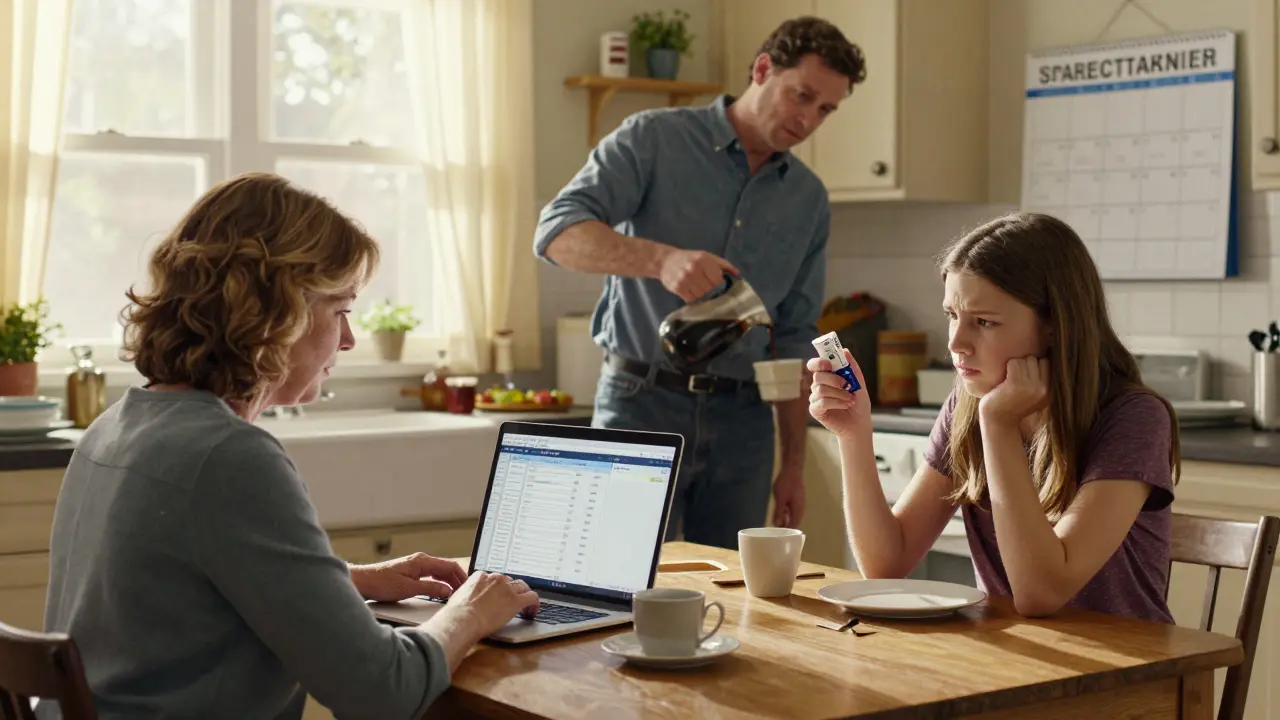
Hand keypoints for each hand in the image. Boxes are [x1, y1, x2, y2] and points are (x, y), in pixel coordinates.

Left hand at [349, 553, 467, 602]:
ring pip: (439, 572)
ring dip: (449, 582)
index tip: (469, 586)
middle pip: (446, 568)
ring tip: (456, 594)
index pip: (450, 565)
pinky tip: (441, 591)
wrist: (363, 582)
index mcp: (422, 561)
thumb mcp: (408, 589)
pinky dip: (440, 583)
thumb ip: (430, 588)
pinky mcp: (411, 573)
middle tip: (465, 593)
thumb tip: (447, 590)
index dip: (461, 576)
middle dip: (457, 580)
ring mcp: (416, 566)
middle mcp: (420, 561)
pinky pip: (431, 576)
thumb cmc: (381, 583)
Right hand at [439, 571, 540, 642]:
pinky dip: (534, 603)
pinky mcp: (516, 601)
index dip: (498, 588)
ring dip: (523, 595)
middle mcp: (496, 579)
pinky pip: (532, 597)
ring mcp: (507, 589)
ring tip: (524, 607)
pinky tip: (532, 611)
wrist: (463, 619)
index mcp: (481, 576)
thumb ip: (468, 594)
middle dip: (510, 591)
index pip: (495, 579)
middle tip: (509, 602)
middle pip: (509, 582)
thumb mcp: (459, 596)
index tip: (498, 596)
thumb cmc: (457, 613)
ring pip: (522, 587)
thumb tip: (468, 600)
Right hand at [658, 249, 739, 301]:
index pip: (718, 280)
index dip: (718, 284)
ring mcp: (685, 279)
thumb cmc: (689, 258)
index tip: (716, 284)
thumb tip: (738, 274)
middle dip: (710, 290)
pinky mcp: (678, 287)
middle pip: (710, 290)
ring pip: (701, 296)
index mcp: (704, 260)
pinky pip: (691, 300)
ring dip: (701, 295)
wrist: (665, 260)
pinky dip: (692, 298)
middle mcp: (694, 269)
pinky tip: (690, 291)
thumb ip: (723, 265)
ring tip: (696, 288)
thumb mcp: (707, 256)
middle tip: (705, 286)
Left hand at [772, 466, 804, 527]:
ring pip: (792, 515)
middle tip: (774, 531)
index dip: (786, 532)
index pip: (794, 526)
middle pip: (794, 521)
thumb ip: (779, 512)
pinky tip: (779, 511)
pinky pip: (791, 509)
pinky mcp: (796, 498)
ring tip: (775, 523)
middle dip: (785, 527)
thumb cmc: (786, 484)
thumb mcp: (780, 499)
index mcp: (798, 510)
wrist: (792, 469)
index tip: (778, 537)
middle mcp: (800, 508)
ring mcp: (799, 502)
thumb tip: (778, 525)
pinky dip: (785, 512)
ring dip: (785, 519)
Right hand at [806, 348, 869, 438]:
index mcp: (827, 376)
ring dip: (839, 394)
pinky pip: (821, 402)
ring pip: (820, 390)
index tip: (829, 364)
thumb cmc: (858, 403)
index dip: (818, 362)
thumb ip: (852, 367)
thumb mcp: (859, 383)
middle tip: (846, 385)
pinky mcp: (815, 410)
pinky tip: (845, 405)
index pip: (814, 365)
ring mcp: (815, 398)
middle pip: (817, 376)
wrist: (859, 423)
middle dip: (833, 379)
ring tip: (850, 400)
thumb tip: (845, 351)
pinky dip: (836, 403)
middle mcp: (818, 386)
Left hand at [978, 356, 1050, 425]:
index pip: (1047, 363)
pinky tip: (1005, 378)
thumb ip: (1043, 379)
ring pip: (1025, 359)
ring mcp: (1030, 387)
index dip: (1034, 365)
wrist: (998, 421)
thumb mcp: (1035, 395)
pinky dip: (1007, 367)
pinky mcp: (1015, 385)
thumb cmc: (1013, 404)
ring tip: (1010, 378)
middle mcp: (1043, 389)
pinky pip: (1014, 363)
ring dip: (1015, 365)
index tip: (1024, 374)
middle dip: (1024, 364)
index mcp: (1050, 391)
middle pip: (1036, 359)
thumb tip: (1049, 351)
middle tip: (1015, 376)